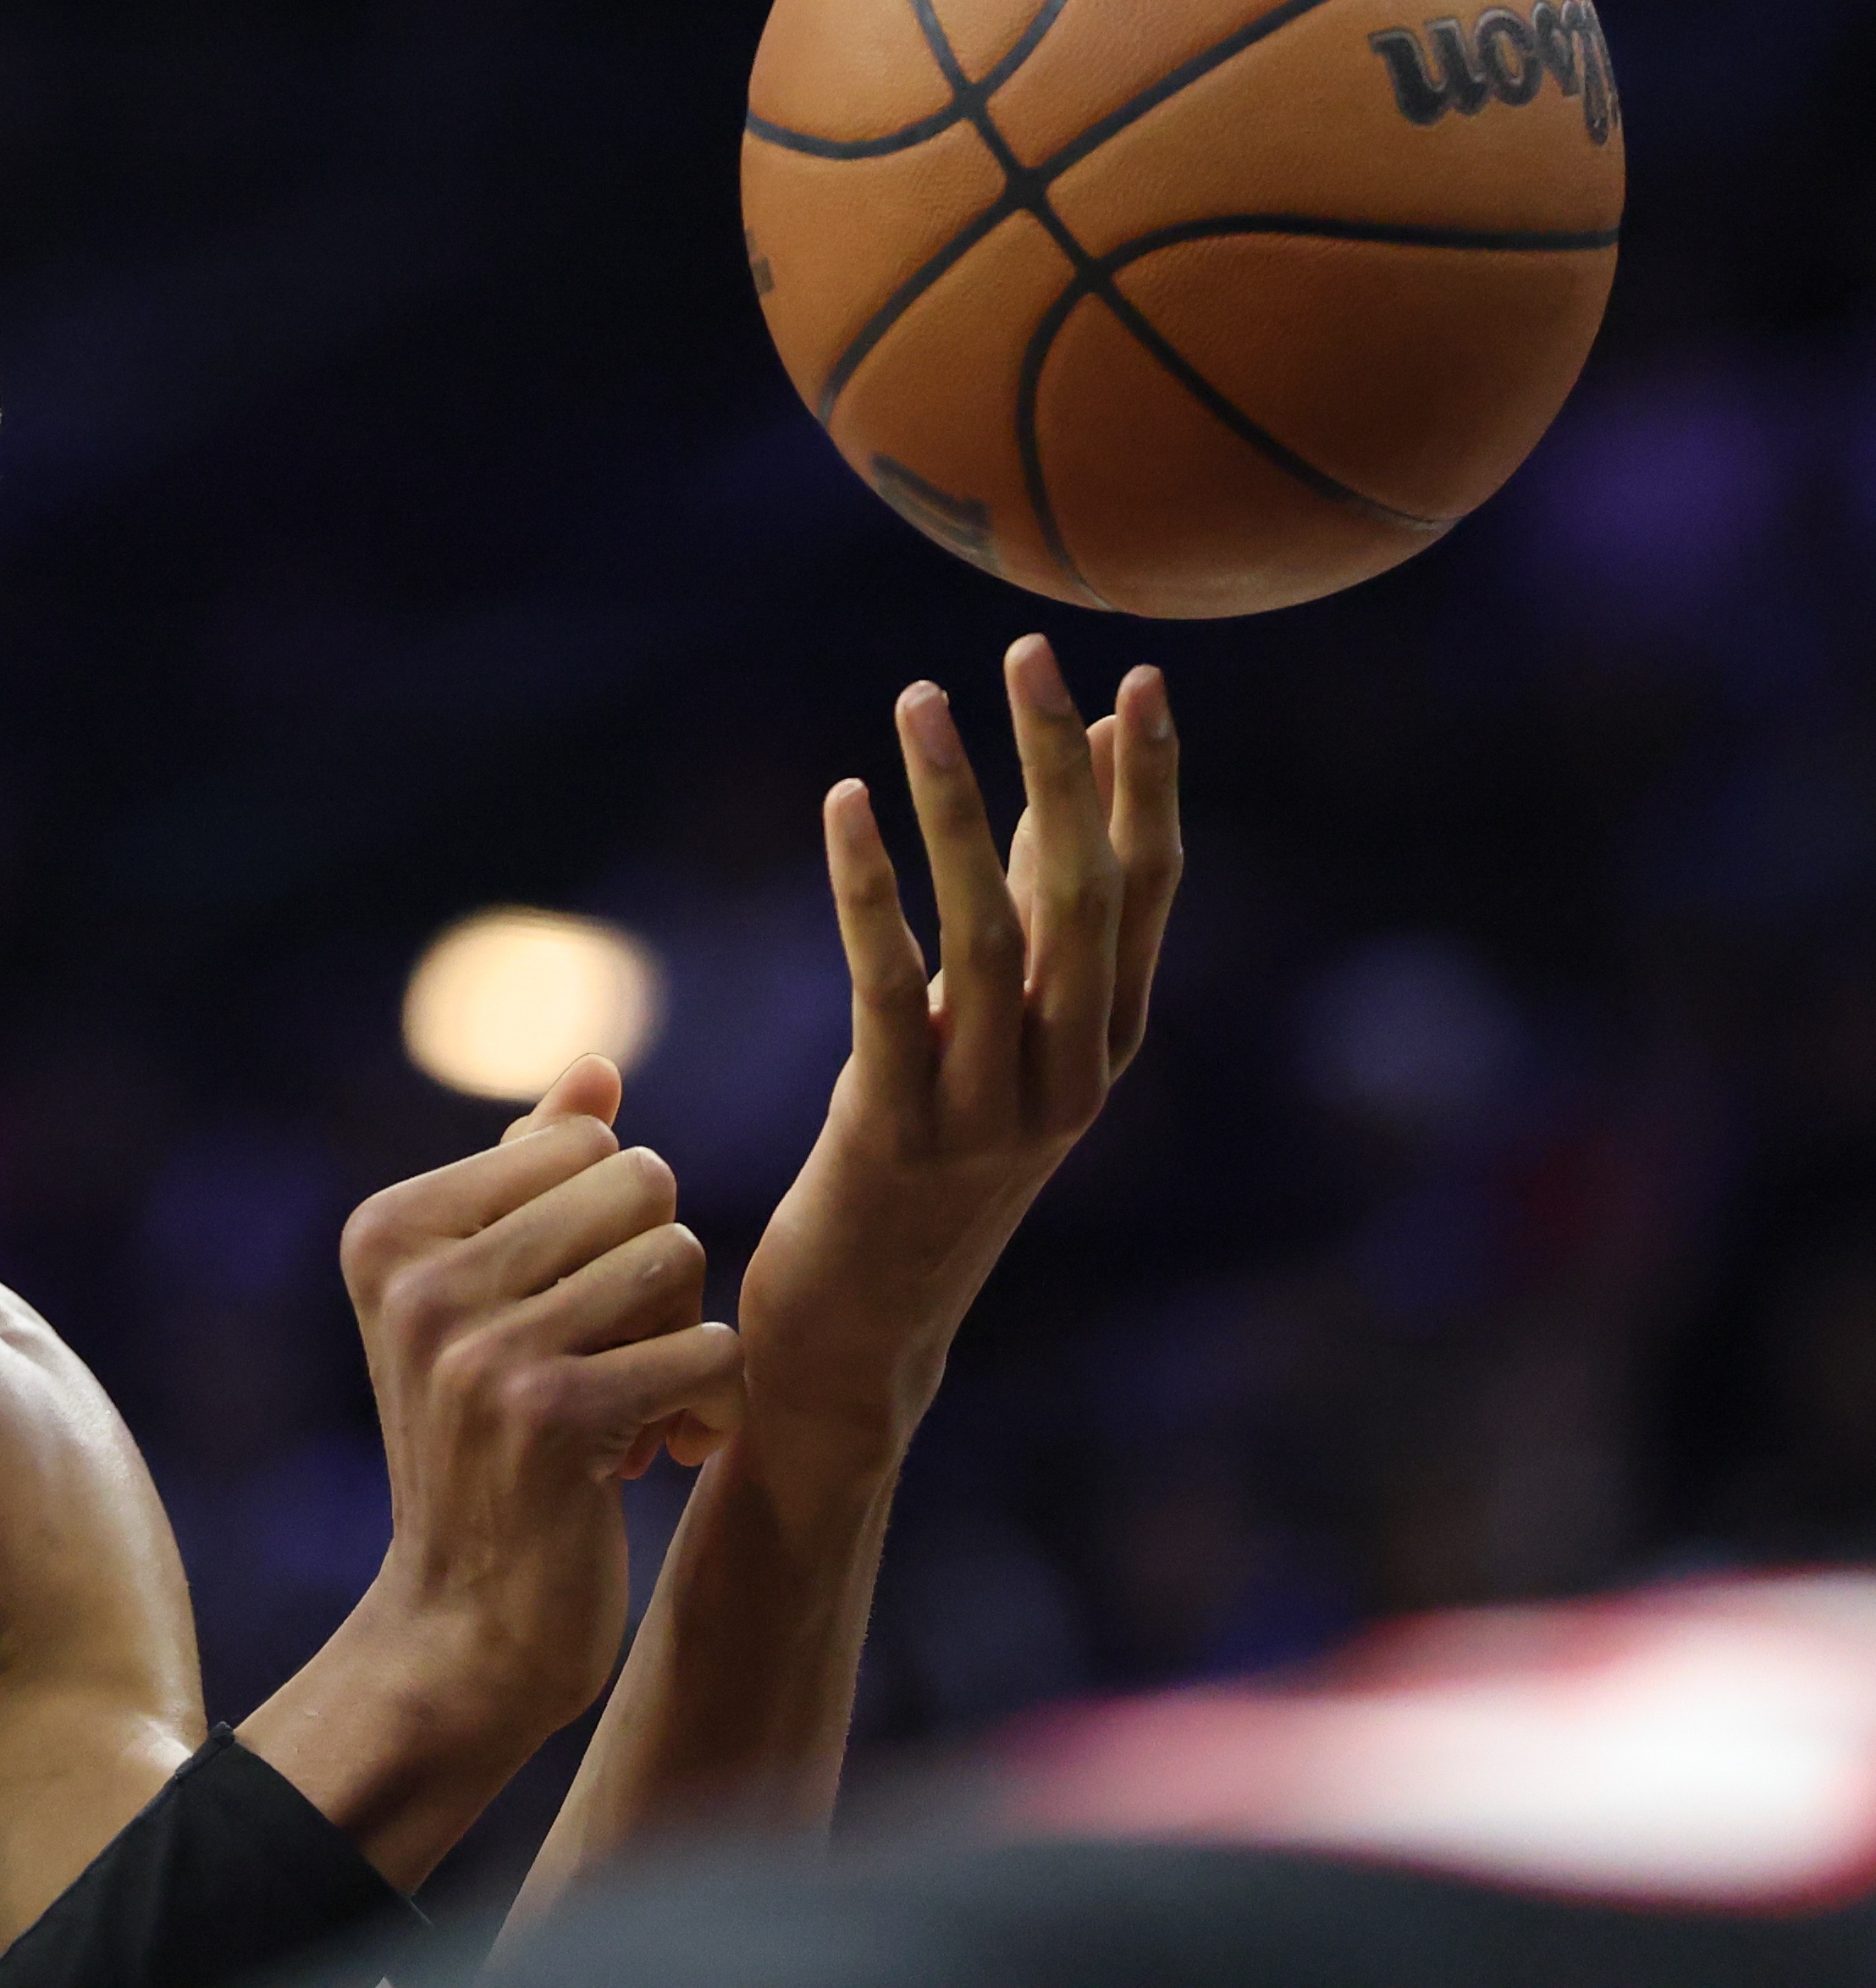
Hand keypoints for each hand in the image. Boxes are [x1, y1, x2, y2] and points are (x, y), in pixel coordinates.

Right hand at [330, 1064, 749, 1746]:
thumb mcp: (483, 1300)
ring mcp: (476, 1348)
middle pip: (640, 1184)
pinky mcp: (549, 1419)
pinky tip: (658, 1458)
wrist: (465, 1628)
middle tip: (615, 1360)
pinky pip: (707, 1350)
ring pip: (678, 1258)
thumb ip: (532, 1178)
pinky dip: (710, 1406)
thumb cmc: (485, 1449)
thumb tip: (599, 1069)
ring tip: (633, 1408)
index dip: (611, 1220)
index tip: (571, 1311)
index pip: (585, 1141)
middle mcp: (418, 1277)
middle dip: (657, 1273)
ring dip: (682, 1342)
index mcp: (388, 1228)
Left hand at [737, 636, 1182, 1457]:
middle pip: (1086, 893)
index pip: (1148, 892)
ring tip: (920, 698)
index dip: (1148, 784)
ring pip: (992, 932)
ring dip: (955, 804)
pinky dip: (870, 888)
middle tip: (1030, 649)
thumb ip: (1027, 930)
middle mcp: (1068, 1076)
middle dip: (1063, 764)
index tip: (1140, 676)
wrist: (858, 1342)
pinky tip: (842, 805)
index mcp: (1102, 1047)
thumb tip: (1056, 785)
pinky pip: (888, 989)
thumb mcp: (989, 1048)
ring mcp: (990, 1112)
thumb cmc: (914, 1174)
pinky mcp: (896, 1136)